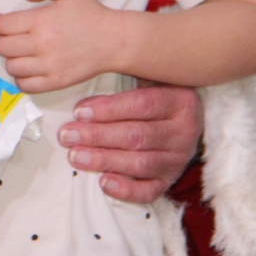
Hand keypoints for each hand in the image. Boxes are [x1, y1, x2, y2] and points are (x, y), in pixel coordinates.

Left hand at [0, 0, 124, 92]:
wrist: (114, 41)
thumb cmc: (91, 14)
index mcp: (41, 21)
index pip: (3, 26)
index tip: (4, 21)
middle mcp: (42, 44)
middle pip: (3, 47)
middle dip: (3, 40)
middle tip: (12, 36)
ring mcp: (48, 66)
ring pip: (11, 67)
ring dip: (12, 59)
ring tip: (21, 52)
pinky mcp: (55, 82)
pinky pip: (25, 85)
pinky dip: (21, 77)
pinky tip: (29, 68)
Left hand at [58, 83, 201, 202]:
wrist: (188, 120)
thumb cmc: (158, 93)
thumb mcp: (153, 77)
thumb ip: (131, 72)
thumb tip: (90, 66)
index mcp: (180, 102)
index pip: (142, 106)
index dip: (109, 109)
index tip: (78, 111)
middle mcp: (184, 132)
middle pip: (137, 136)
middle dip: (98, 136)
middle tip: (67, 135)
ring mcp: (178, 159)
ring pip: (140, 163)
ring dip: (105, 160)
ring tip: (76, 156)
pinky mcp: (170, 180)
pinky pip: (150, 190)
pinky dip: (127, 190)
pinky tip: (104, 183)